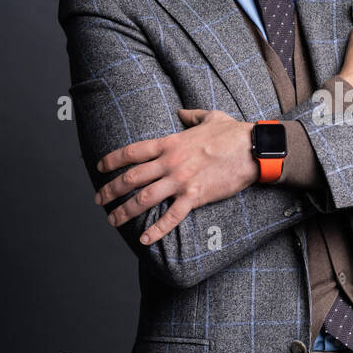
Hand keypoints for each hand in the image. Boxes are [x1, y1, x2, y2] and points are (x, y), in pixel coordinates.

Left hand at [93, 109, 259, 244]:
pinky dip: (157, 230)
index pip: (132, 152)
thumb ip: (192, 115)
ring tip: (113, 221)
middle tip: (99, 199)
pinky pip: (171, 216)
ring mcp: (181, 180)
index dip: (112, 160)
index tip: (100, 168)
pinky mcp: (195, 196)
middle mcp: (170, 162)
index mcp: (170, 143)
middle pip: (131, 178)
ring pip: (144, 199)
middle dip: (111, 190)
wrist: (253, 149)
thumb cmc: (234, 132)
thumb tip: (182, 112)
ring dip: (124, 212)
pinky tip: (145, 240)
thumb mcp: (210, 117)